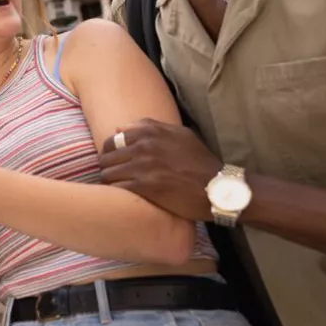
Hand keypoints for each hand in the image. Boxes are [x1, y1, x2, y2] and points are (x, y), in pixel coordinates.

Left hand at [99, 118, 223, 221]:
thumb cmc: (200, 162)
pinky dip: (117, 193)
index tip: (116, 163)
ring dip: (111, 182)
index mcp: (150, 131)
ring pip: (108, 173)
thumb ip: (149, 127)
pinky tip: (126, 197)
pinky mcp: (145, 186)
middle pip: (106, 157)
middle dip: (108, 168)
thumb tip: (118, 128)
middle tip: (115, 178)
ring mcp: (143, 165)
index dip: (111, 153)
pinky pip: (117, 188)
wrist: (219, 188)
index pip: (113, 139)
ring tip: (120, 189)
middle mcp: (144, 145)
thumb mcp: (180, 135)